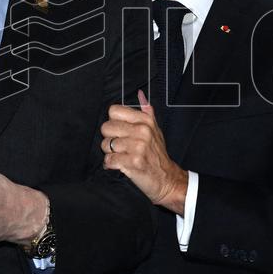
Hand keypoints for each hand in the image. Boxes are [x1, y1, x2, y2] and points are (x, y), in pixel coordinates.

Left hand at [101, 90, 187, 213]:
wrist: (166, 178)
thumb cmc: (157, 154)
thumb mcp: (155, 129)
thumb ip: (147, 112)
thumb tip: (140, 94)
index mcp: (145, 120)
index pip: (113, 110)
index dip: (113, 122)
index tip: (120, 131)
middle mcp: (142, 131)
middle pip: (106, 127)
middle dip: (109, 139)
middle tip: (120, 146)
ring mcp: (138, 146)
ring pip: (106, 145)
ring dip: (110, 153)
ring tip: (121, 156)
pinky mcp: (133, 162)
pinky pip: (109, 160)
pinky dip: (111, 164)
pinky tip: (119, 164)